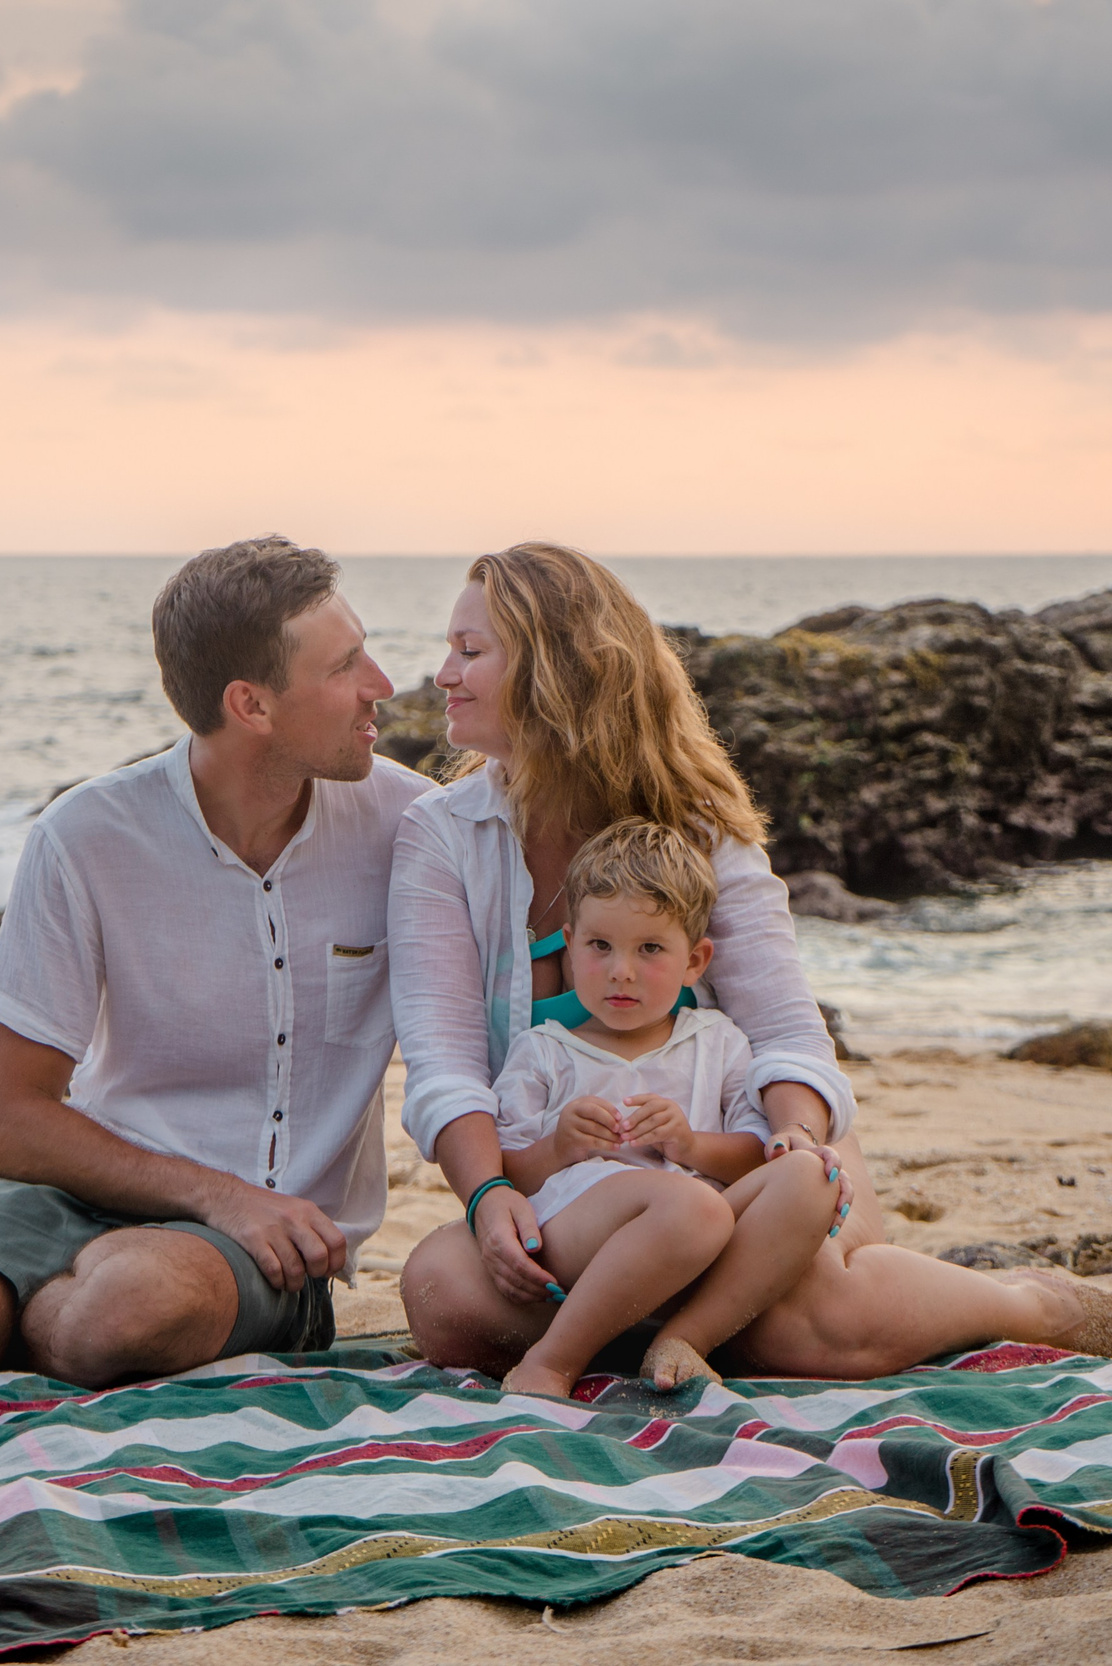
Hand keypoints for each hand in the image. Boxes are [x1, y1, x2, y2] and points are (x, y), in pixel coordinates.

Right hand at [202, 1177, 348, 1291]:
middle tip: (307, 1276)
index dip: (336, 1262)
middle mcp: (294, 1218)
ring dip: (294, 1283)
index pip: (337, 1241)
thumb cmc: (262, 1208)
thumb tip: (329, 1257)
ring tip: (288, 1283)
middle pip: (319, 1256)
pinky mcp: (253, 1239)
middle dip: (315, 1274)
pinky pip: (273, 1270)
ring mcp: (273, 1229)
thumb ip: (311, 1228)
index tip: (327, 1271)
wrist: (225, 1196)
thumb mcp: (293, 1209)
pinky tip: (274, 1280)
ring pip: (295, 1269)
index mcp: (308, 1211)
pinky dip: (277, 1281)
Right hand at [472, 1184, 558, 1305]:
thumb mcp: (522, 1207)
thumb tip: (536, 1248)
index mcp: (499, 1239)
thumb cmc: (507, 1203)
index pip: (519, 1264)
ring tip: (552, 1296)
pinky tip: (537, 1296)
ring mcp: (489, 1264)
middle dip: (538, 1290)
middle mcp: (491, 1255)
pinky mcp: (491, 1269)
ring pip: (509, 1289)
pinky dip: (521, 1297)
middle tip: (559, 1293)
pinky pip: (504, 1289)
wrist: (484, 1204)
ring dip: (531, 1296)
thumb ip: (529, 1228)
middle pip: (515, 1280)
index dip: (538, 1276)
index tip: (555, 1282)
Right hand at [553, 1095, 621, 1166]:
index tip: (620, 1118)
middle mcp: (571, 1112)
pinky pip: (593, 1141)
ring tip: (621, 1140)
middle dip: (610, 1120)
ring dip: (611, 1135)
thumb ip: (599, 1115)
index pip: (596, 1102)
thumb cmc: (579, 1132)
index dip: (610, 1109)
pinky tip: (615, 1147)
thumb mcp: (586, 1119)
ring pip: (595, 1128)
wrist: (560, 1149)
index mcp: (576, 1104)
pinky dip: (607, 1145)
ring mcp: (570, 1125)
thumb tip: (620, 1119)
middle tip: (620, 1129)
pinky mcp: (572, 1139)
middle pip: (594, 1111)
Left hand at [620, 1095, 693, 1165]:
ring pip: (652, 1122)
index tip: (624, 1101)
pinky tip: (634, 1143)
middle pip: (650, 1108)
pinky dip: (643, 1139)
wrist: (687, 1148)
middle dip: (634, 1117)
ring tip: (625, 1137)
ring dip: (637, 1130)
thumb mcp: (655, 1125)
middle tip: (623, 1126)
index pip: (649, 1098)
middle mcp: (671, 1107)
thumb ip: (644, 1121)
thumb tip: (623, 1124)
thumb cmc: (667, 1136)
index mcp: (665, 1102)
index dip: (636, 1099)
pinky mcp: (677, 1130)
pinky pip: (657, 1134)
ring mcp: (676, 1117)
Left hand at [765, 1127, 853, 1228]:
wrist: (787, 1156)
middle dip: (845, 1195)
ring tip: (834, 1227)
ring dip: (842, 1212)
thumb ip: (776, 1143)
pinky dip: (835, 1221)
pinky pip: (836, 1210)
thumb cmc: (782, 1147)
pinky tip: (829, 1233)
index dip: (834, 1163)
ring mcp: (830, 1185)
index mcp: (819, 1154)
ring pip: (844, 1198)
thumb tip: (778, 1151)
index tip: (830, 1175)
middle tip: (839, 1208)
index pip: (831, 1155)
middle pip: (845, 1180)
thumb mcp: (778, 1142)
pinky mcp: (827, 1198)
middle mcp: (829, 1170)